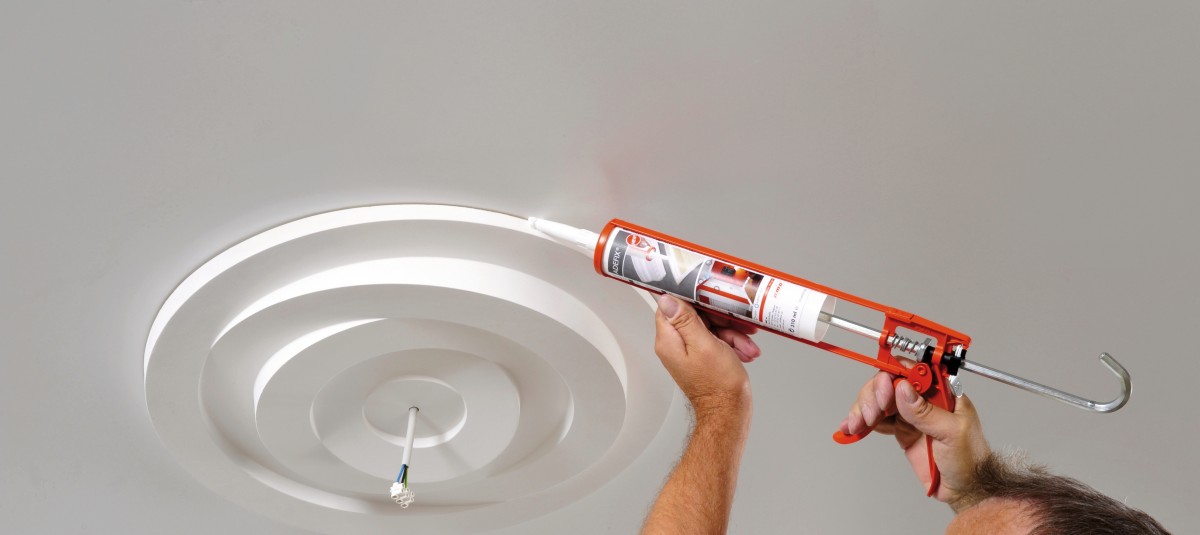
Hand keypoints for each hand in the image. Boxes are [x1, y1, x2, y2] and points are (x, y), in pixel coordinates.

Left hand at [654, 295, 760, 417]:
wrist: (729, 412)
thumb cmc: (719, 386)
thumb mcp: (705, 345)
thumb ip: (685, 320)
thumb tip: (667, 299)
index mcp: (670, 341)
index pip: (672, 305)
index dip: (694, 298)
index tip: (712, 296)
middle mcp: (675, 345)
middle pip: (695, 315)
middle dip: (721, 319)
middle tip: (738, 326)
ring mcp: (688, 351)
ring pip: (710, 327)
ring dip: (732, 333)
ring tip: (745, 346)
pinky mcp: (701, 356)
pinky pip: (716, 339)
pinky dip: (732, 343)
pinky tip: (744, 352)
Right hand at [837, 368, 990, 510]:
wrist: (966, 488)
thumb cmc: (971, 459)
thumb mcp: (953, 433)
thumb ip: (927, 412)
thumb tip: (903, 389)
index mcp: (941, 392)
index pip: (912, 371)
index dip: (893, 377)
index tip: (884, 392)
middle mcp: (924, 399)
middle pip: (889, 383)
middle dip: (873, 396)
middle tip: (870, 414)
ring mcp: (911, 414)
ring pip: (878, 400)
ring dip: (862, 410)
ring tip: (856, 424)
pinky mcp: (901, 429)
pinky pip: (877, 420)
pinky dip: (862, 423)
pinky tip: (852, 428)